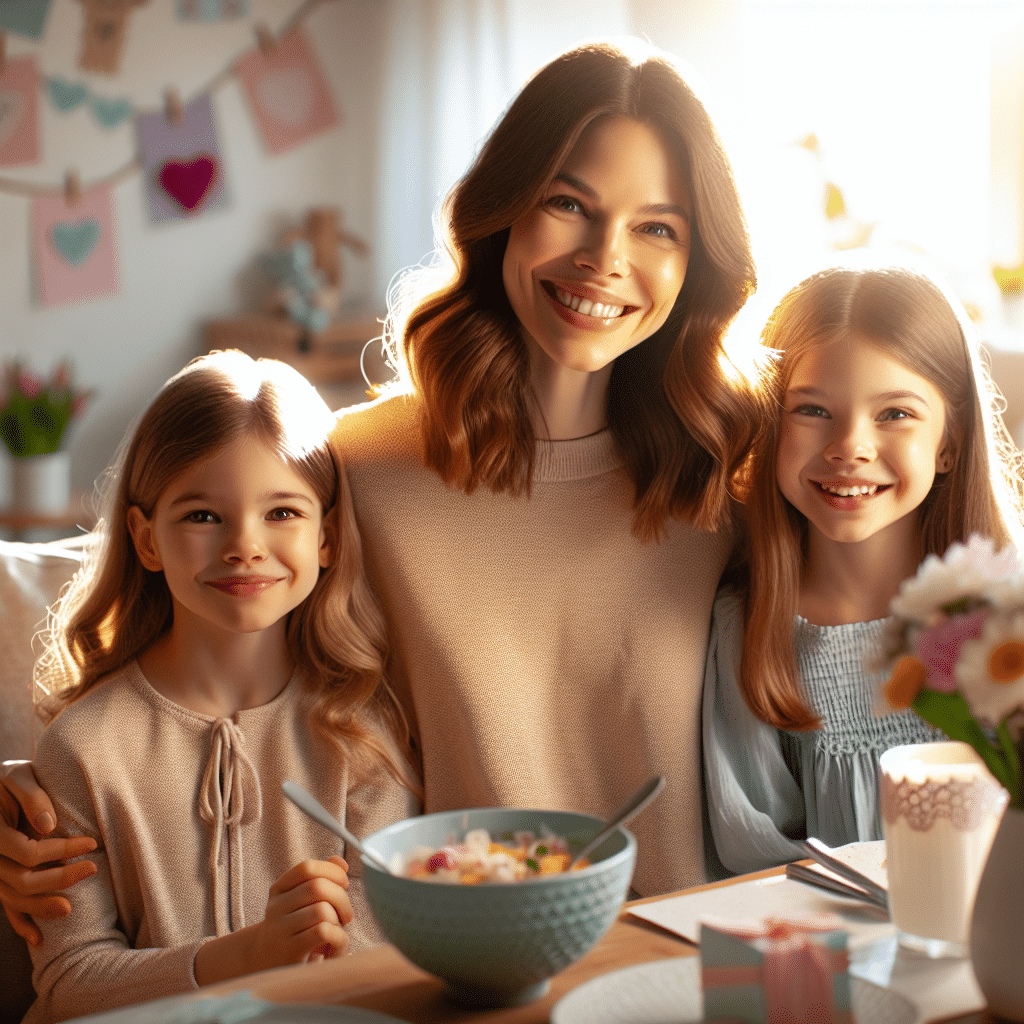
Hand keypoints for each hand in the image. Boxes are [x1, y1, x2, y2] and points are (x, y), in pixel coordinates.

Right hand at [0, 761, 97, 946]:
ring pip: (11, 899)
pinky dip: (20, 923)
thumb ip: (32, 797)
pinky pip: (5, 905)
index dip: (61, 850)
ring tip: (69, 909)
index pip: (29, 853)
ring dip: (39, 908)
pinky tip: (37, 939)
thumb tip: (49, 826)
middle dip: (58, 880)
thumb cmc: (8, 780)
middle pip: (21, 881)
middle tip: (92, 870)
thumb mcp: (19, 777)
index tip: (91, 843)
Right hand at [194, 856, 352, 983]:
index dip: (332, 872)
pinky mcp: (290, 951)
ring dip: (338, 920)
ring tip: (337, 930)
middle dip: (341, 897)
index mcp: (279, 889)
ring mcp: (280, 930)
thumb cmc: (294, 928)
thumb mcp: (304, 901)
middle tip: (346, 914)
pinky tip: (333, 945)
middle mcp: (276, 907)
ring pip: (322, 910)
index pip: (307, 868)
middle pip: (317, 887)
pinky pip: (323, 932)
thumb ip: (322, 878)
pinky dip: (337, 935)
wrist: (266, 964)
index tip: (343, 885)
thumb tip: (340, 862)